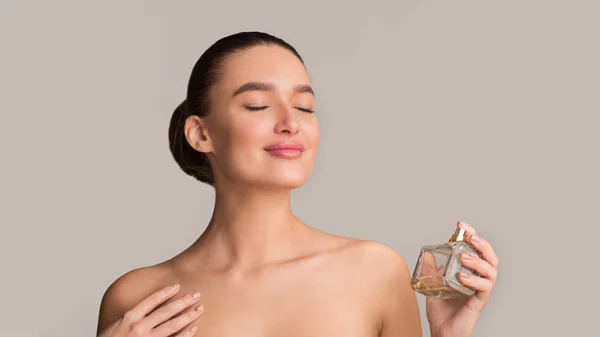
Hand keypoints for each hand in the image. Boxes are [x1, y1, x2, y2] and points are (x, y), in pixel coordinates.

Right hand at [98, 284, 203, 336]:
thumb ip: (130, 317)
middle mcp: (139, 327)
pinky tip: (193, 328)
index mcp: (129, 318)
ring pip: (172, 325)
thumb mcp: (116, 326)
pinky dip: (184, 334)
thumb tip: (145, 309)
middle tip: (196, 294)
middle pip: (166, 311)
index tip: (177, 286)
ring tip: (199, 309)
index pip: (151, 301)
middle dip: (183, 302)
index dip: (165, 293)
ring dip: (187, 316)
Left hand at [426, 221, 498, 336]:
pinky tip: (462, 277)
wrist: (442, 332)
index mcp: (470, 273)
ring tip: (463, 258)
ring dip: (478, 261)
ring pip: (492, 272)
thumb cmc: (441, 312)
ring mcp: (480, 292)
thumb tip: (426, 253)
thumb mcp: (433, 285)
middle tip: (471, 237)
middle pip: (491, 258)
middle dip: (483, 244)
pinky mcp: (478, 303)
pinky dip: (474, 281)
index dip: (471, 235)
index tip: (461, 225)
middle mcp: (478, 281)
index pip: (476, 251)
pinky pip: (484, 289)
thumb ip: (431, 270)